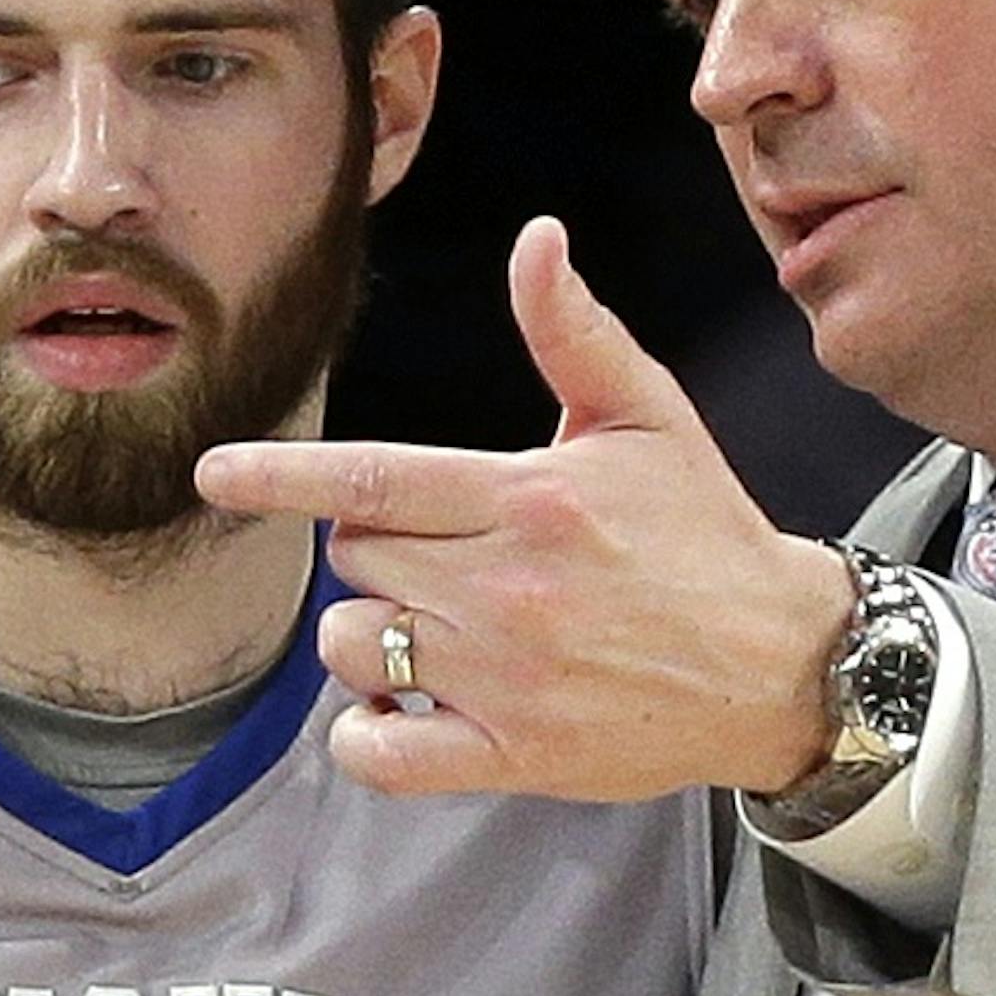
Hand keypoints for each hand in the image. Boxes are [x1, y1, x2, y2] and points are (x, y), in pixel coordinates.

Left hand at [195, 217, 851, 800]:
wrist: (780, 664)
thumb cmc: (705, 535)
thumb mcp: (647, 419)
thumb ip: (574, 332)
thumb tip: (538, 239)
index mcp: (527, 499)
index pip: (371, 481)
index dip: (280, 476)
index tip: (215, 474)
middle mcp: (507, 589)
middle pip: (356, 558)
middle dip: (377, 548)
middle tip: (444, 553)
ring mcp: (504, 680)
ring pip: (354, 647)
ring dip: (369, 636)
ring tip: (433, 627)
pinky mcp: (511, 756)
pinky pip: (381, 752)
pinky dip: (367, 733)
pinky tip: (401, 707)